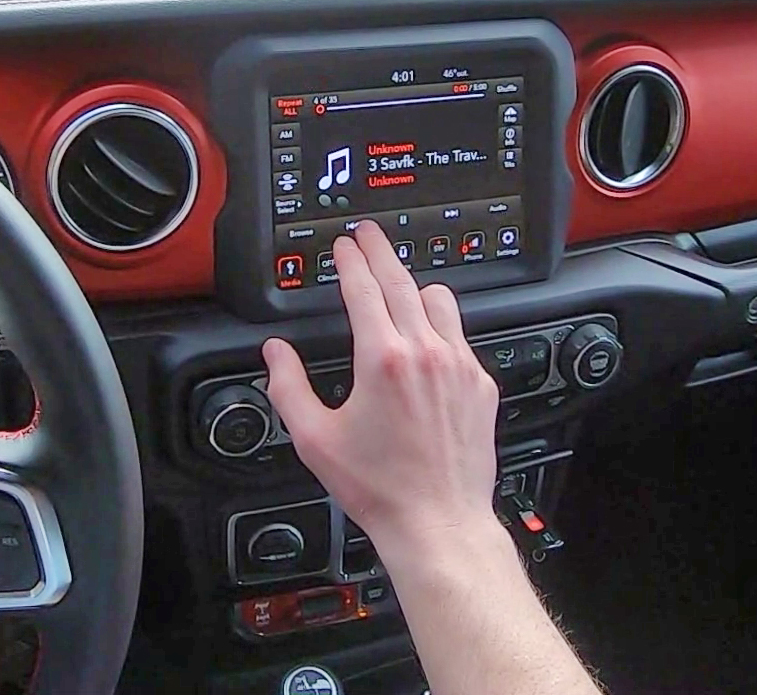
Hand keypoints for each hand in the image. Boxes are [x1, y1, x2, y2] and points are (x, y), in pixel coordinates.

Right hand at [263, 221, 500, 558]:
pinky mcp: (481, 383)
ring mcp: (459, 365)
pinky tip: (428, 336)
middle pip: (401, 281)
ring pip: (439, 301)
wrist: (438, 521)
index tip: (344, 246)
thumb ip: (288, 387)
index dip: (350, 260)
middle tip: (369, 236)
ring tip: (398, 283)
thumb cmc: (380, 488)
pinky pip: (461, 335)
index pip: (363, 287)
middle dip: (381, 252)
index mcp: (383, 358)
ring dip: (414, 286)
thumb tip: (275, 354)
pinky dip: (440, 326)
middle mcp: (426, 353)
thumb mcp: (314, 438)